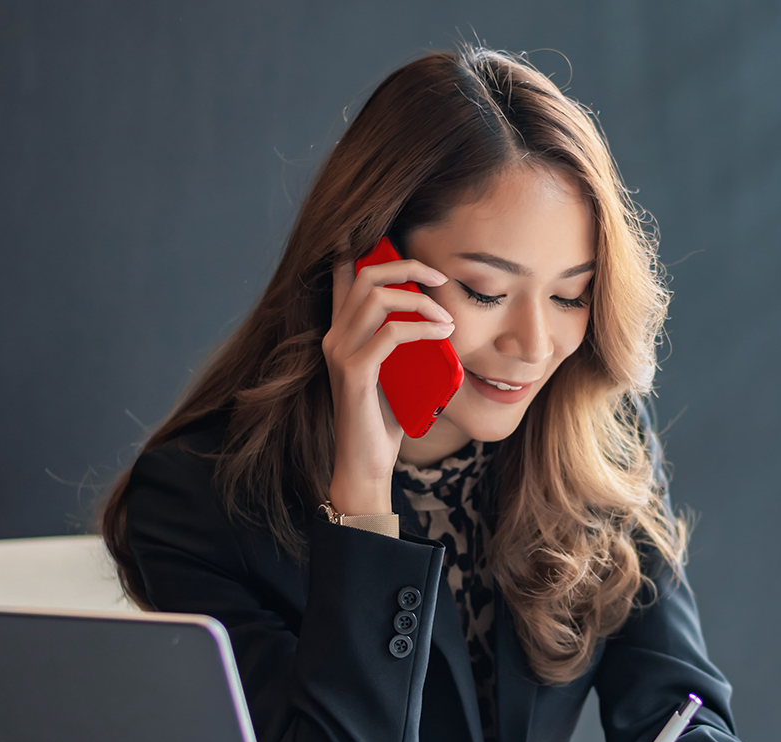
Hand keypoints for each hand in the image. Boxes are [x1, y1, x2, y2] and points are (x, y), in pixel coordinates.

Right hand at [321, 255, 454, 514]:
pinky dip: (421, 328)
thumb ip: (406, 345)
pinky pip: (390, 334)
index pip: (343, 275)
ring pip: (377, 298)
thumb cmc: (384, 421)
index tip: (390, 238)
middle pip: (365, 275)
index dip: (361, 247)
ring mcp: (340, 353)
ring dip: (420, 300)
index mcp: (341, 333)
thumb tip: (442, 320)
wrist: (366, 464)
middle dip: (407, 266)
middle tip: (441, 278)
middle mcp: (334, 336)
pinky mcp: (354, 372)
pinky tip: (441, 335)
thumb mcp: (398, 373)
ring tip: (447, 318)